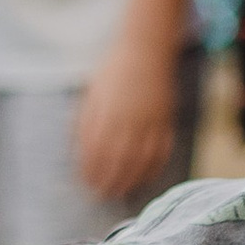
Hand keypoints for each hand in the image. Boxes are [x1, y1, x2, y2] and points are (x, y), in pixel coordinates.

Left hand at [74, 44, 179, 202]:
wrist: (146, 49)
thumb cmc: (113, 70)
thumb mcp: (91, 93)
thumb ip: (85, 121)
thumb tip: (79, 151)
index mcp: (105, 113)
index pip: (95, 151)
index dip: (91, 171)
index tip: (87, 183)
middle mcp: (127, 120)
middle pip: (117, 161)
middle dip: (109, 182)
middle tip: (103, 195)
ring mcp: (148, 121)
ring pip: (140, 160)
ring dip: (130, 180)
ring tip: (123, 192)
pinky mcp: (165, 120)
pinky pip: (161, 151)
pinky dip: (154, 167)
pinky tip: (146, 177)